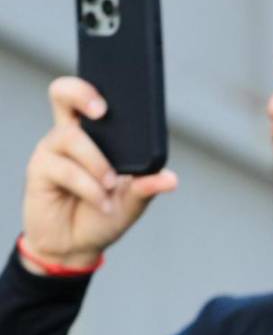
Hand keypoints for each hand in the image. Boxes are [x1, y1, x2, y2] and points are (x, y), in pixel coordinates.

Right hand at [20, 76, 176, 270]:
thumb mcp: (131, 203)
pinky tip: (101, 203)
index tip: (116, 95)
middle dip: (82, 94)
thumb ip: (146, 186)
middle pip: (63, 94)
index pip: (88, 96)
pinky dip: (89, 188)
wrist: (75, 248)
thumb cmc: (101, 217)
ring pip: (72, 138)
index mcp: (92, 136)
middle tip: (102, 111)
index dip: (94, 86)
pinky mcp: (39, 171)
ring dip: (97, 164)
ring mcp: (51, 152)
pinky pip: (66, 169)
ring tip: (110, 187)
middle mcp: (68, 136)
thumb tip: (170, 178)